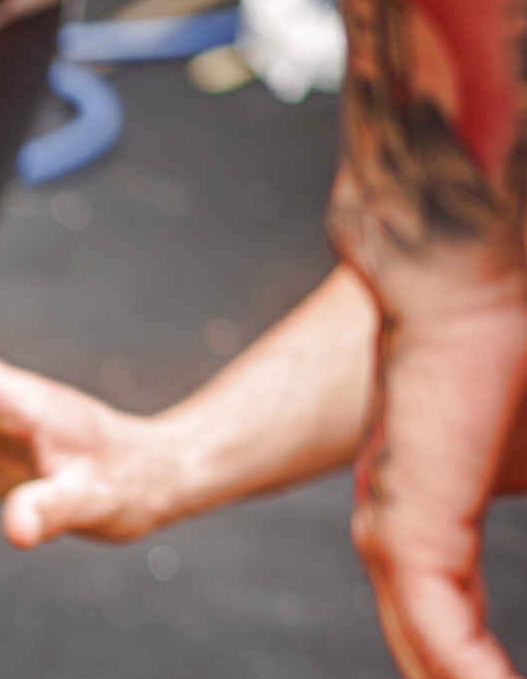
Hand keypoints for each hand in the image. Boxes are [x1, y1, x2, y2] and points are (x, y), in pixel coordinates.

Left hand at [350, 265, 526, 678]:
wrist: (479, 270)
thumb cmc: (524, 350)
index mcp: (435, 516)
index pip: (461, 629)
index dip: (485, 670)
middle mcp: (400, 529)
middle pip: (437, 650)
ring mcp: (394, 525)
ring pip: (431, 650)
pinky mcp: (406, 514)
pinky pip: (438, 622)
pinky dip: (468, 671)